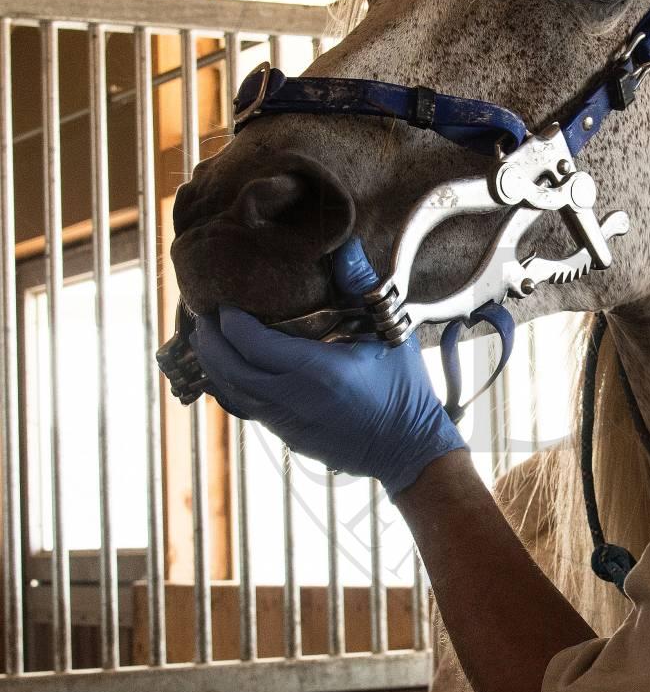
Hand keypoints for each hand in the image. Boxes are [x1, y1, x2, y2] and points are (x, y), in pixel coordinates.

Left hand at [188, 239, 465, 496]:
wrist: (406, 447)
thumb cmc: (403, 387)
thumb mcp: (389, 333)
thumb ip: (361, 287)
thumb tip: (345, 244)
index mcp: (318, 370)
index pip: (252, 343)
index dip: (230, 322)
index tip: (225, 303)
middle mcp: (294, 398)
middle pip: (229, 368)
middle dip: (209, 340)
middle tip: (202, 316)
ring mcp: (286, 422)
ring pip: (230, 392)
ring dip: (213, 364)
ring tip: (205, 339)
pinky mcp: (286, 436)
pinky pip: (244, 407)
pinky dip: (228, 386)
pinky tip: (228, 371)